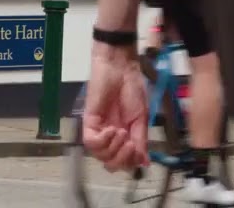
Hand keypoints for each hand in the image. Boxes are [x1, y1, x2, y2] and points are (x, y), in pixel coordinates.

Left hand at [82, 42, 149, 172]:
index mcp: (124, 137)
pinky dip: (103, 140)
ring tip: (122, 132)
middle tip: (131, 144)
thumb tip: (145, 163)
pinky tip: (112, 129)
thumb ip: (142, 140)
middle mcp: (110, 137)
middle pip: (110, 163)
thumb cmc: (133, 89)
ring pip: (100, 155)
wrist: (122, 69)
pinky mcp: (88, 122)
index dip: (130, 163)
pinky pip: (91, 143)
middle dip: (122, 159)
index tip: (140, 153)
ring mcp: (98, 130)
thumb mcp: (142, 118)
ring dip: (114, 148)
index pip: (124, 161)